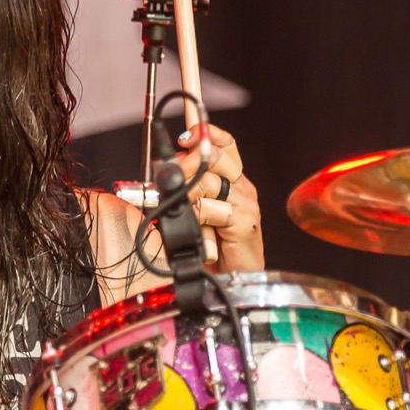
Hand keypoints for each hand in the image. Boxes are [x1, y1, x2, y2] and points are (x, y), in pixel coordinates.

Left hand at [174, 123, 263, 270]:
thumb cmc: (212, 244)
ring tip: (186, 212)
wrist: (231, 277)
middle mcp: (241, 187)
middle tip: (171, 177)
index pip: (226, 144)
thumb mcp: (195, 209)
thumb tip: (165, 169)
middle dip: (186, 163)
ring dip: (188, 196)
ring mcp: (245, 203)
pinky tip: (200, 230)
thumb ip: (186, 187)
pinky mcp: (244, 222)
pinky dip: (198, 218)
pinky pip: (210, 208)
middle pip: (214, 156)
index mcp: (233, 179)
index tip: (186, 134)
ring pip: (208, 181)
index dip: (207, 132)